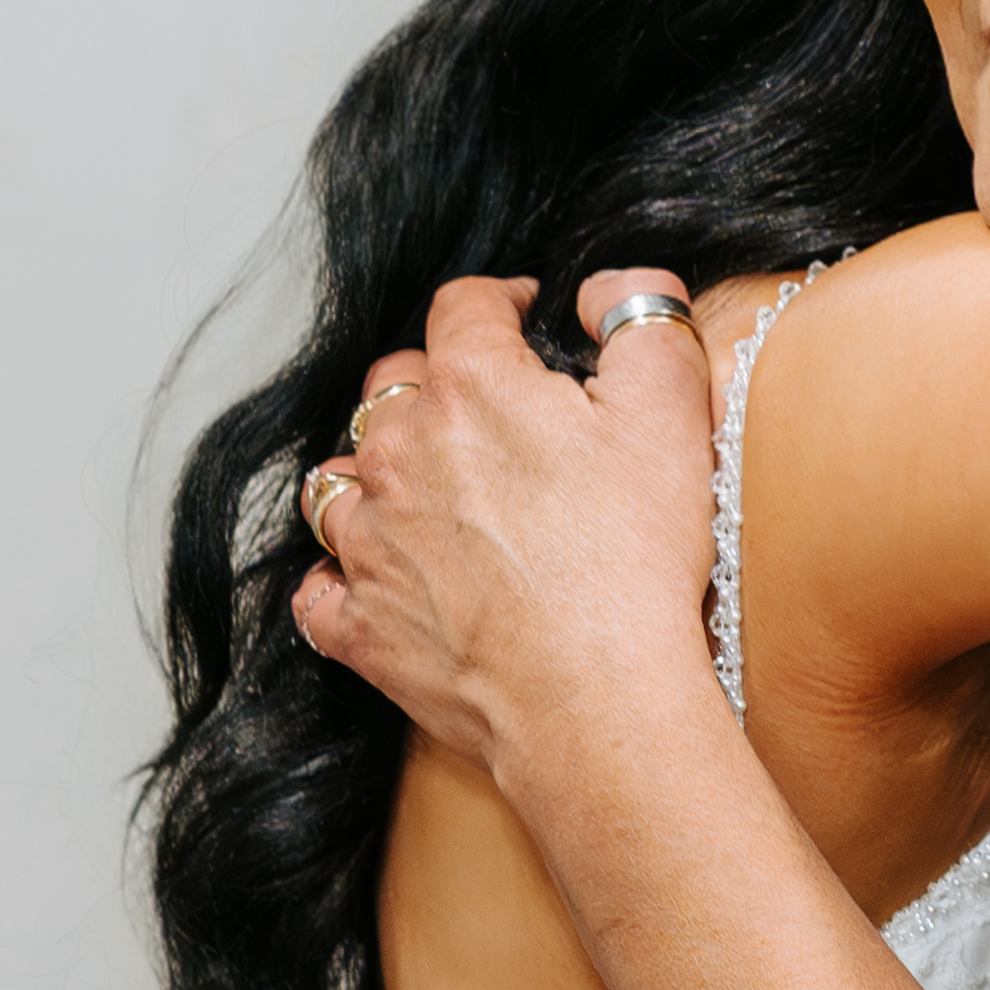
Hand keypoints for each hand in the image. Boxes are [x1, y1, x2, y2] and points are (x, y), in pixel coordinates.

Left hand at [290, 268, 719, 780]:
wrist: (595, 697)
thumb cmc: (634, 558)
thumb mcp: (671, 411)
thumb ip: (642, 322)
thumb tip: (603, 292)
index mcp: (471, 387)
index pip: (464, 307)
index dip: (499, 301)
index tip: (523, 316)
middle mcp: (398, 452)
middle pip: (391, 386)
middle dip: (434, 385)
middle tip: (489, 414)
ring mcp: (368, 541)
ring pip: (339, 480)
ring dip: (375, 476)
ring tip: (422, 493)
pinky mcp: (360, 624)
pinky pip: (318, 588)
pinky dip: (340, 576)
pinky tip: (376, 577)